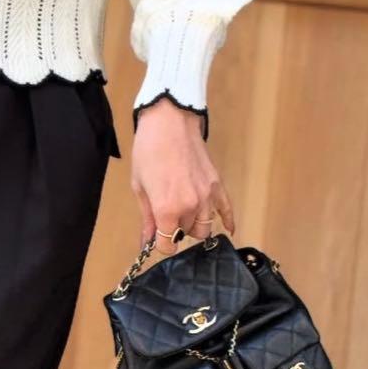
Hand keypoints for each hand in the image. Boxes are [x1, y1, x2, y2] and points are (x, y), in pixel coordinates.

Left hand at [131, 98, 234, 254]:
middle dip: (176, 231)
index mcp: (167, 209)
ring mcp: (207, 196)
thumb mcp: (139, 186)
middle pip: (187, 235)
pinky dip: (228, 221)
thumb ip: (147, 217)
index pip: (168, 246)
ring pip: (205, 227)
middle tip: (166, 218)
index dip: (160, 245)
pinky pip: (227, 210)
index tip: (156, 237)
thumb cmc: (148, 150)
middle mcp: (191, 206)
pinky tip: (228, 229)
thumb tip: (146, 241)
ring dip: (194, 225)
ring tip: (184, 213)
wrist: (169, 121)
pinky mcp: (217, 185)